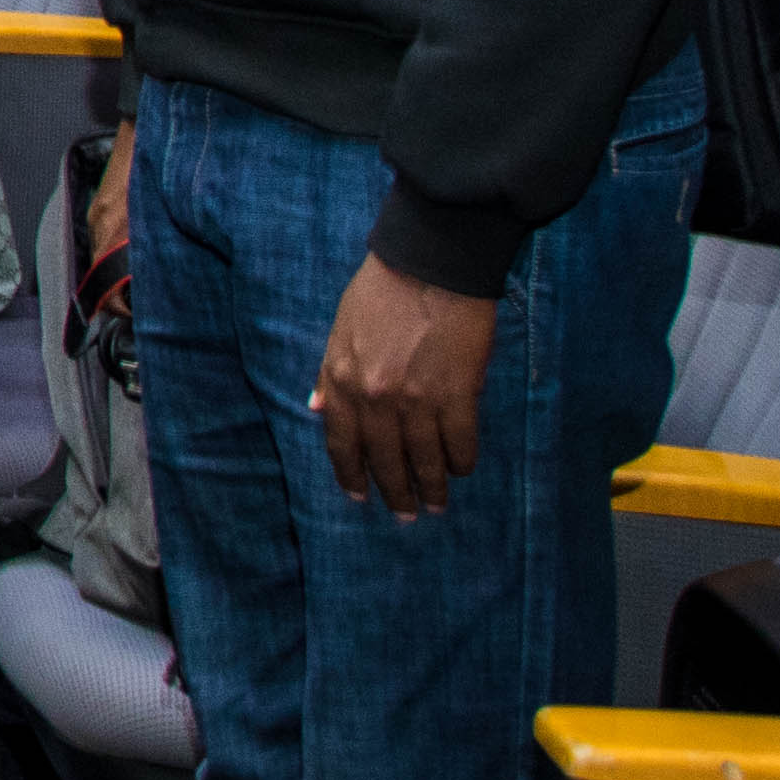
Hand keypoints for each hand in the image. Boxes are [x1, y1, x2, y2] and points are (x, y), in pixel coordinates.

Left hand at [308, 254, 498, 517]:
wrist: (430, 266)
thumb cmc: (382, 292)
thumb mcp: (341, 330)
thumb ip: (331, 374)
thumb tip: (318, 408)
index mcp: (343, 380)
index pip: (342, 443)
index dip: (351, 475)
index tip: (360, 497)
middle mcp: (376, 397)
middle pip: (385, 459)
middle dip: (395, 491)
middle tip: (405, 514)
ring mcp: (418, 399)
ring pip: (424, 459)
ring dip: (431, 487)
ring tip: (435, 505)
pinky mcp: (458, 394)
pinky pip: (460, 443)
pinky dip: (461, 461)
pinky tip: (461, 469)